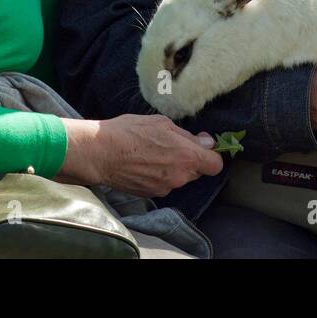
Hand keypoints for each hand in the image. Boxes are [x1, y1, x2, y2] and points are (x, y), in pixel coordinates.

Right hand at [55, 115, 223, 197]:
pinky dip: (158, 175)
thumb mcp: (161, 123)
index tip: (202, 146)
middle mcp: (180, 176)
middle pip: (197, 171)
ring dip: (173, 167)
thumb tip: (206, 142)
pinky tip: (143, 163)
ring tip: (152, 152)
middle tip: (171, 144)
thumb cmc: (129, 132)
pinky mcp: (151, 194)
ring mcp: (165, 187)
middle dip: (189, 159)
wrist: (100, 153)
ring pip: (179, 177)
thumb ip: (187, 136)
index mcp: (186, 156)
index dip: (211, 155)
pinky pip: (164, 183)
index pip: (215, 165)